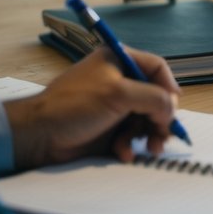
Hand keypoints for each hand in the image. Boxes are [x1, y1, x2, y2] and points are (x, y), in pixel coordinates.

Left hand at [3, 47, 181, 169]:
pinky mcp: (107, 127)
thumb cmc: (73, 106)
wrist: (38, 135)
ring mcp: (113, 105)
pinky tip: (123, 152)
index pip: (157, 68)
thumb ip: (153, 98)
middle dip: (160, 118)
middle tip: (163, 135)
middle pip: (154, 97)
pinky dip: (130, 144)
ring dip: (148, 135)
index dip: (169, 87)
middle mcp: (118, 81)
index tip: (173, 108)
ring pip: (145, 119)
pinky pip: (130, 134)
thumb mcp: (119, 94)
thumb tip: (172, 110)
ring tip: (149, 149)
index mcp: (118, 61)